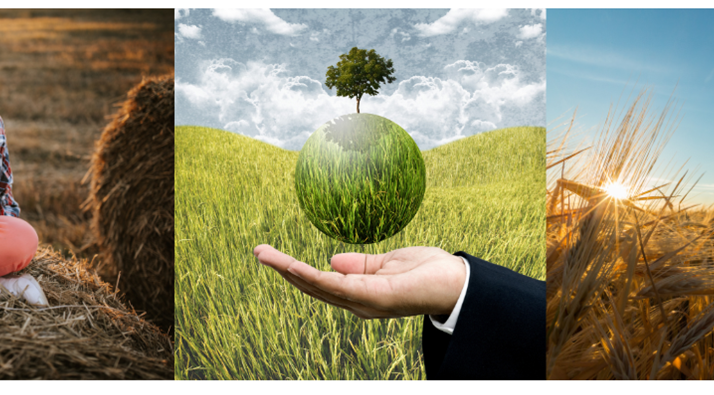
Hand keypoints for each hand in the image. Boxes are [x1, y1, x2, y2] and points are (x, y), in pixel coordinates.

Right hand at [252, 244, 467, 318]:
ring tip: (263, 254)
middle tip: (257, 251)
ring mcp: (361, 301)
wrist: (456, 282)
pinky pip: (333, 285)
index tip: (274, 255)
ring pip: (316, 285)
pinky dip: (309, 275)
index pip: (321, 282)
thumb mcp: (388, 263)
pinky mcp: (370, 297)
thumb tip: (332, 260)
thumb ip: (361, 264)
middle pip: (311, 285)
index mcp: (359, 293)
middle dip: (282, 269)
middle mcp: (356, 302)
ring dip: (287, 270)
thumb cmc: (428, 273)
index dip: (295, 270)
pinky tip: (291, 265)